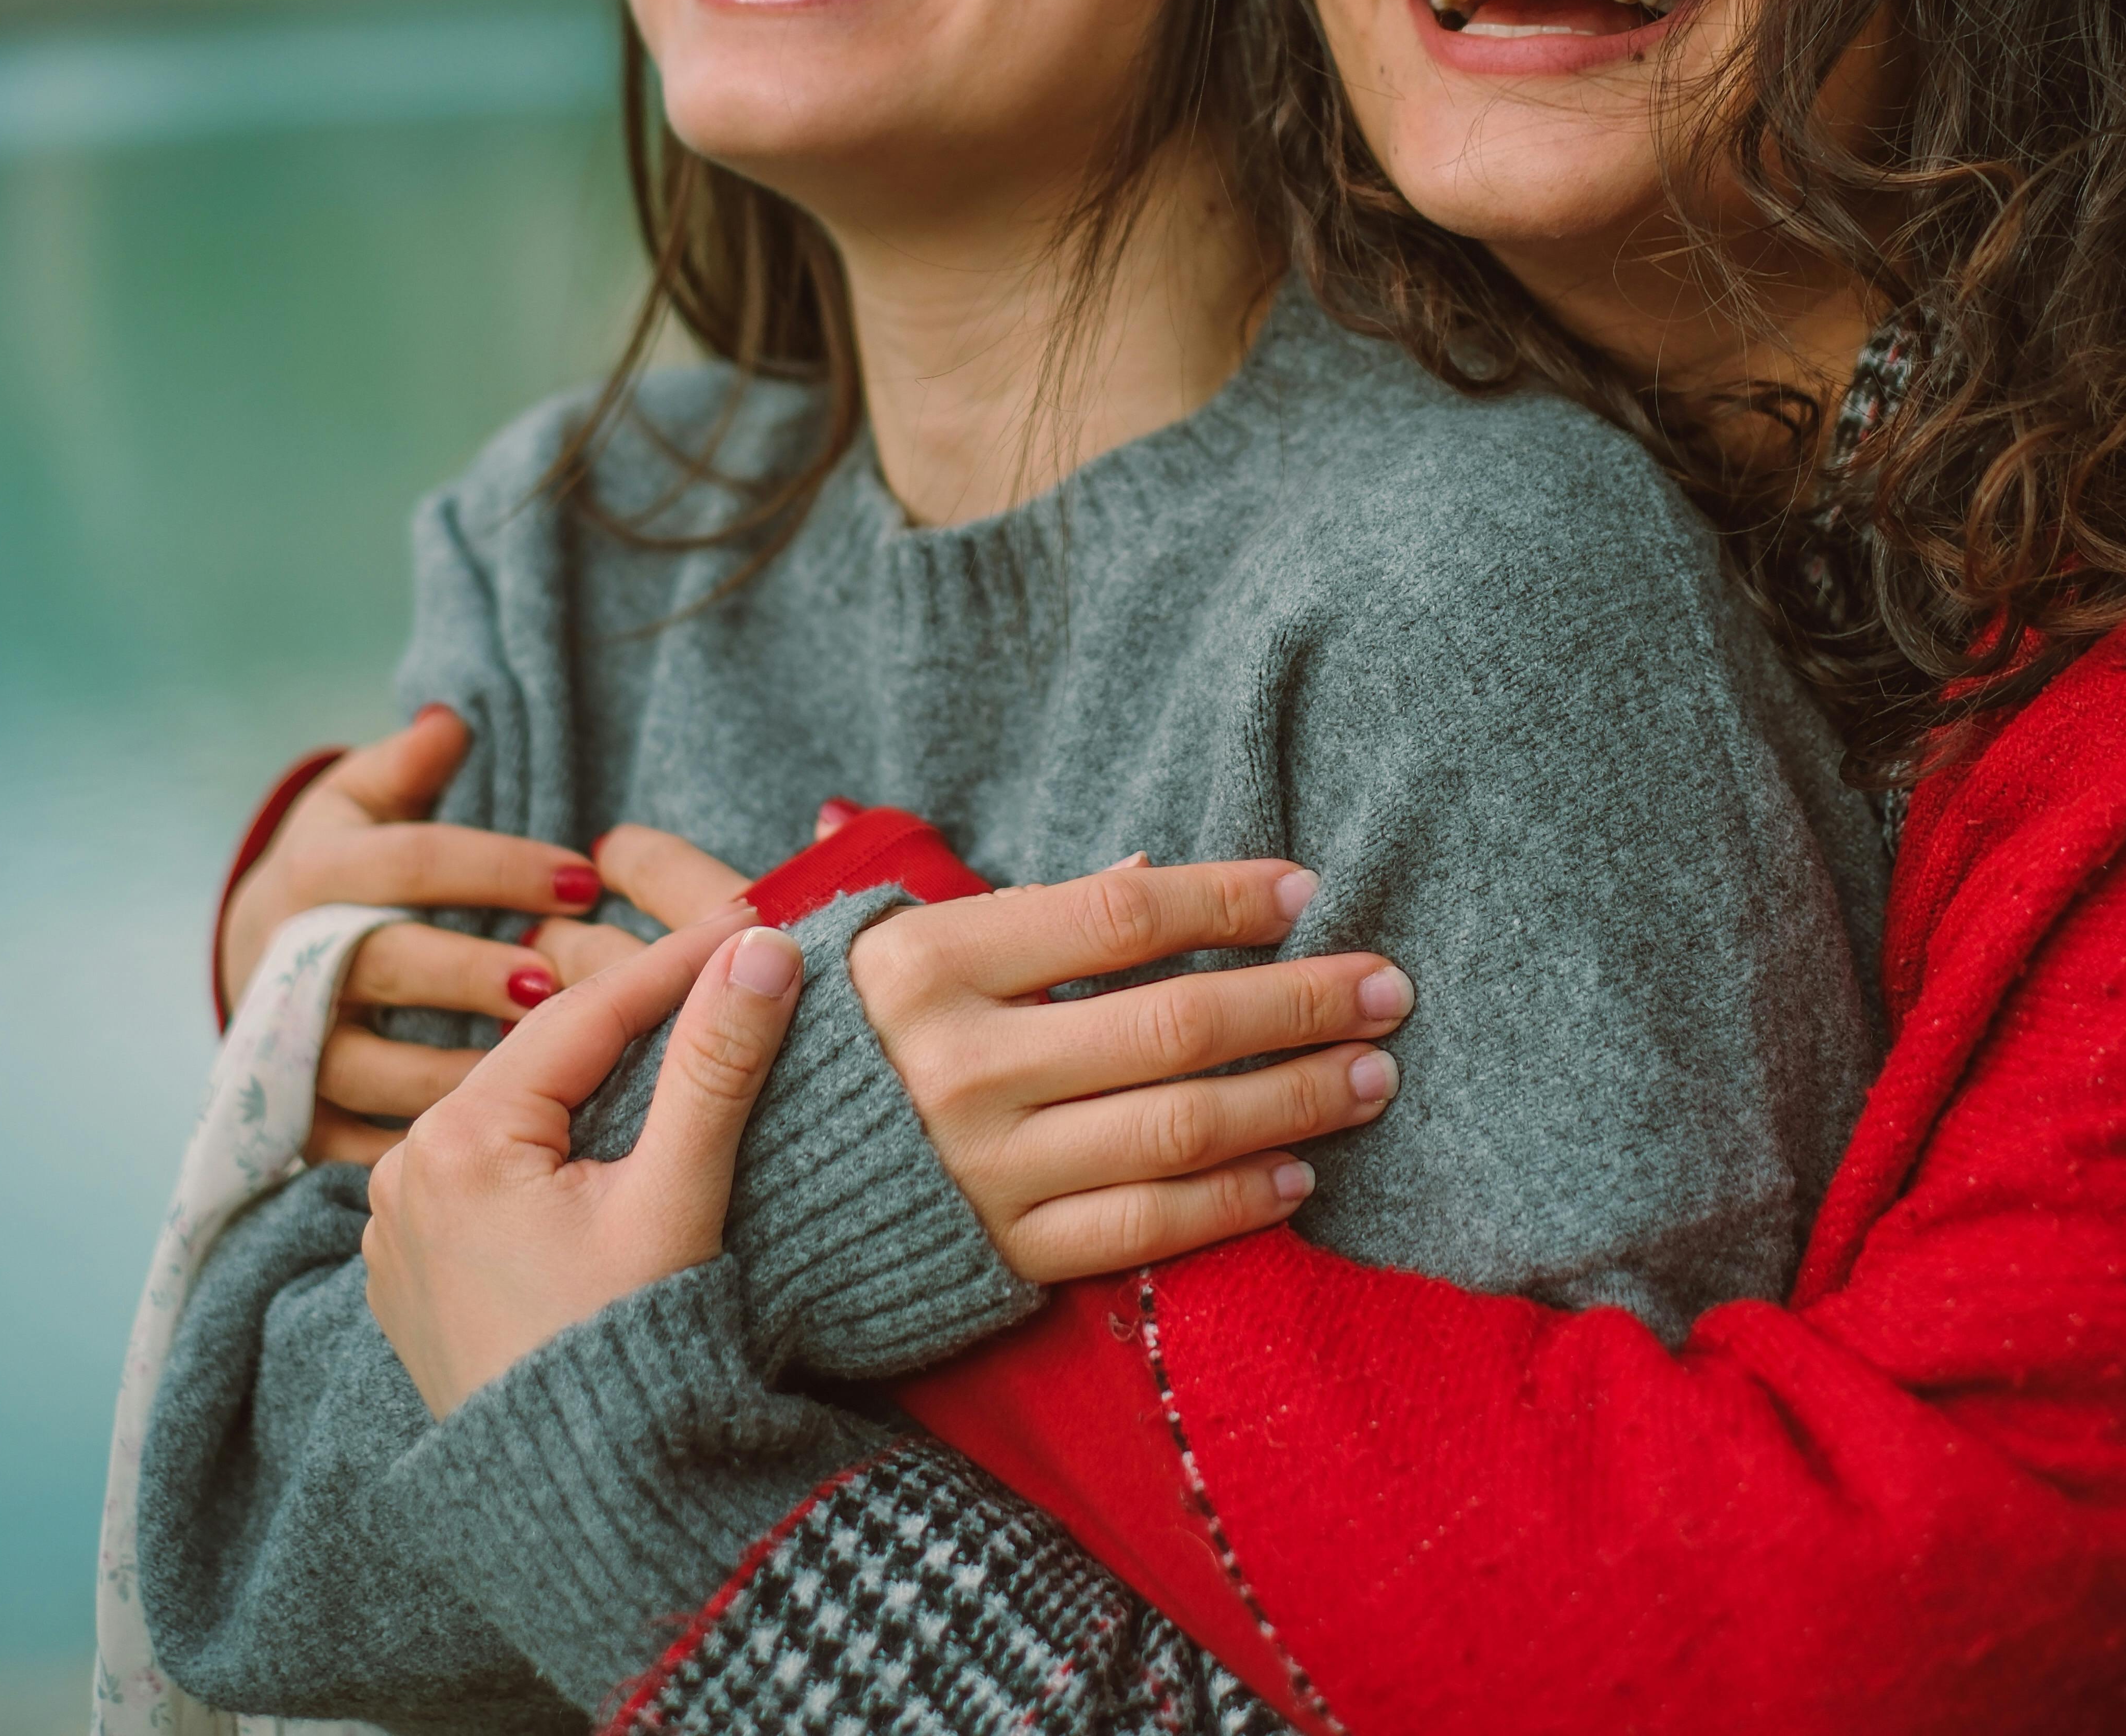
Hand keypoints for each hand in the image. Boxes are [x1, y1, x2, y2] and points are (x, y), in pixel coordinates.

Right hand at [221, 709, 641, 1163]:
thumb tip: (453, 722)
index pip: (411, 862)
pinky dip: (420, 1141)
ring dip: (457, 1067)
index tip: (587, 876)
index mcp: (312, 874)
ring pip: (371, 1064)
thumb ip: (408, 764)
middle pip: (384, 963)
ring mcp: (287, 1047)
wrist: (259, 958)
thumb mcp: (361, 799)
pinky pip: (356, 1141)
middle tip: (557, 981)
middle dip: (472, 972)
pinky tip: (494, 1140)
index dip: (500, 867)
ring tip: (541, 1070)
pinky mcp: (296, 1119)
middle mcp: (288, 962)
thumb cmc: (346, 867)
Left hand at [362, 916, 804, 1416]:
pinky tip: (614, 1126)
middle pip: (547, 1057)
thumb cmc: (625, 1355)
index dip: (677, 960)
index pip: (586, 1013)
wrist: (578, 1507)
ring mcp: (398, 1226)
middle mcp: (404, 1172)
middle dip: (639, 1011)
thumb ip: (716, 1063)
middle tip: (725, 960)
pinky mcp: (416, 1271)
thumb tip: (763, 948)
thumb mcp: (677, 1196)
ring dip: (597, 1074)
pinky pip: (494, 1169)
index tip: (751, 916)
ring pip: (520, 1109)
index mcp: (457, 1142)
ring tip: (682, 1028)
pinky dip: (556, 1139)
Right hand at [848, 858, 1412, 1281]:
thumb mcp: (892, 945)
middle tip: (1389, 985)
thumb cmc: (835, 1039)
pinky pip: (1144, 1229)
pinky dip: (1234, 1202)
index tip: (1307, 889)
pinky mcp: (1001, 1255)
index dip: (1224, 899)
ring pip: (1179, 1128)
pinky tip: (1300, 1173)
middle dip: (1299, 1002)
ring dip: (1294, 1098)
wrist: (736, 1186)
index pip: (1117, 916)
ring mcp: (984, 1167)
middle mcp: (960, 1064)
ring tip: (1374, 1072)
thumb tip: (1148, 869)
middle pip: (1173, 1024)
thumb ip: (1020, 915)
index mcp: (929, 963)